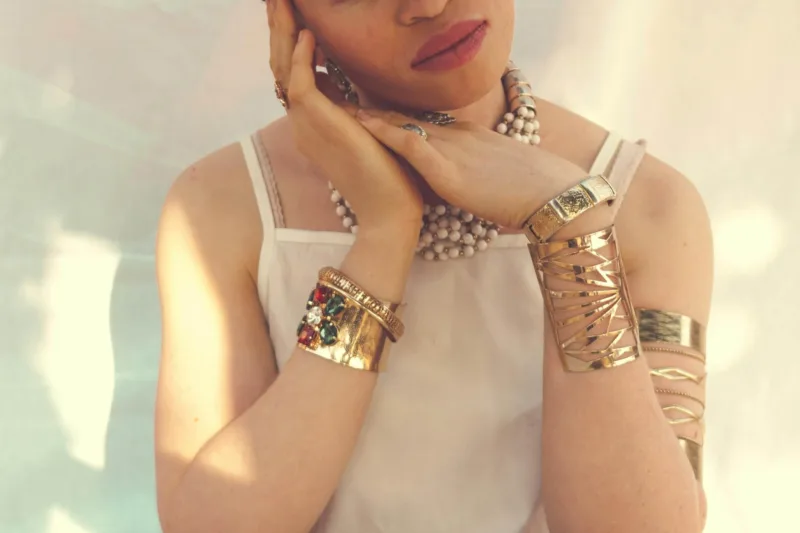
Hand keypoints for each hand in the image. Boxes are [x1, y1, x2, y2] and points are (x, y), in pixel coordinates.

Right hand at [267, 0, 421, 237]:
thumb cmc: (388, 176)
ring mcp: (307, 125)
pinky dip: (303, 58)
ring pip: (285, 69)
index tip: (294, 14)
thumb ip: (354, 109)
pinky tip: (310, 34)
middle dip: (279, 29)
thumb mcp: (368, 132)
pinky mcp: (320, 126)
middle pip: (282, 66)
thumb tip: (355, 87)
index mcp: (313, 123)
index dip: (291, 42)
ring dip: (284, 33)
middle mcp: (303, 122)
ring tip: (283, 2)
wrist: (390, 211)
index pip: (293, 73)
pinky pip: (302, 84)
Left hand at [356, 110, 610, 230]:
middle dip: (376, 113)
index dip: (397, 120)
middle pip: (408, 120)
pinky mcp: (448, 169)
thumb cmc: (534, 192)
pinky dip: (385, 133)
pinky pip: (410, 143)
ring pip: (403, 126)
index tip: (372, 116)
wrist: (555, 196)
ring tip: (339, 109)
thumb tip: (467, 183)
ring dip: (370, 118)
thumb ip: (477, 174)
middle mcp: (457, 137)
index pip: (425, 125)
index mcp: (469, 139)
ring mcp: (452, 150)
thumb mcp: (500, 175)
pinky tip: (363, 126)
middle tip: (345, 105)